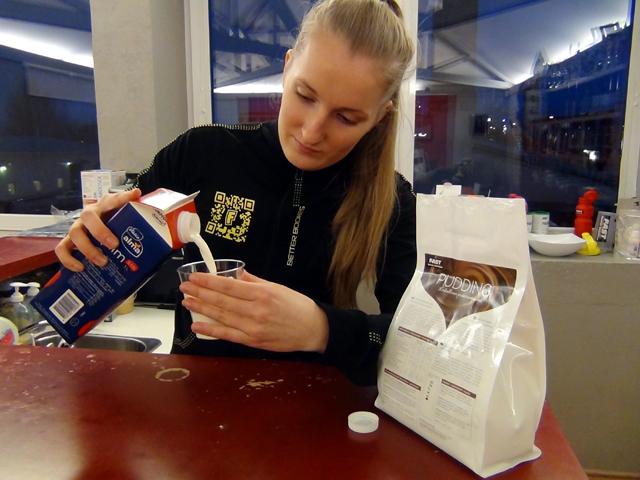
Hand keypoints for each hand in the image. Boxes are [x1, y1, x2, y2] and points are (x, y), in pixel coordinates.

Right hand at [55, 189, 141, 271]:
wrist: (98, 226)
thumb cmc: (110, 220)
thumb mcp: (121, 214)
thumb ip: (130, 206)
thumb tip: (137, 193)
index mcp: (103, 206)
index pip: (113, 199)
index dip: (122, 198)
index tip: (134, 195)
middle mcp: (88, 215)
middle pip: (88, 217)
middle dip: (100, 232)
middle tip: (114, 245)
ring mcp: (77, 227)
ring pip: (74, 234)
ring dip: (88, 249)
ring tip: (102, 262)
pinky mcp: (69, 241)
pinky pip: (62, 249)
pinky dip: (68, 260)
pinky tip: (81, 268)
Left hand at [179, 270, 329, 352]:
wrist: (312, 329)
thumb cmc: (297, 306)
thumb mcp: (277, 287)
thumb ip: (254, 281)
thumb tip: (236, 275)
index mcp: (261, 293)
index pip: (228, 286)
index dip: (208, 281)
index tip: (194, 277)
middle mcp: (255, 310)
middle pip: (221, 301)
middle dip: (200, 293)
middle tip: (184, 287)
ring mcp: (253, 327)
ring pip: (221, 316)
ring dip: (201, 309)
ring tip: (187, 301)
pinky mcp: (253, 341)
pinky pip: (227, 335)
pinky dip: (211, 330)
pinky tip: (197, 325)